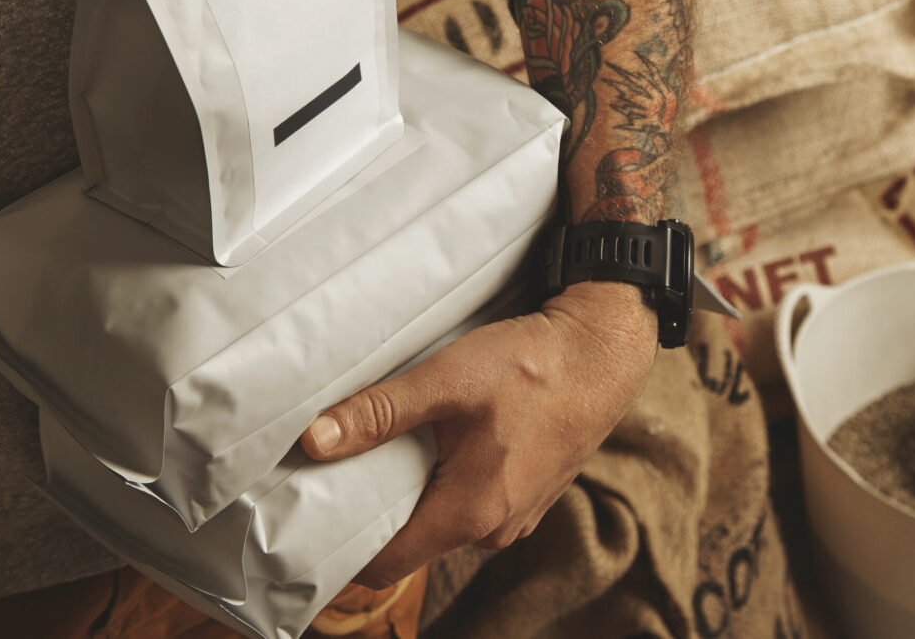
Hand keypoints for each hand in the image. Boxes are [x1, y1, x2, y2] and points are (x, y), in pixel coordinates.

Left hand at [298, 280, 657, 588]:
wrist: (602, 351)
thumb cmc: (533, 365)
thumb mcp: (447, 380)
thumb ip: (380, 413)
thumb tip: (315, 441)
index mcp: (470, 512)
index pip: (385, 563)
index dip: (343, 544)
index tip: (312, 512)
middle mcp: (494, 529)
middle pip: (412, 541)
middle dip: (375, 510)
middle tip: (340, 467)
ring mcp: (517, 515)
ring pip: (442, 522)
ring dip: (414, 493)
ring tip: (388, 447)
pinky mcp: (529, 494)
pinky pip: (471, 505)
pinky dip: (447, 483)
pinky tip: (439, 443)